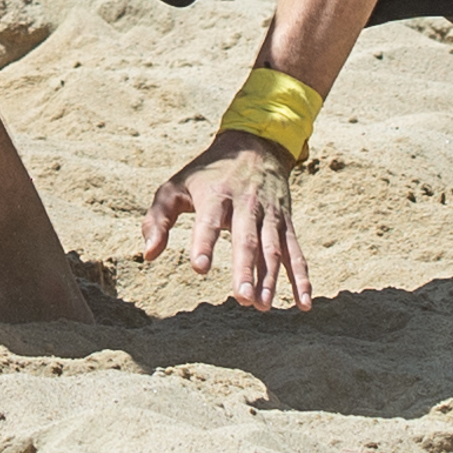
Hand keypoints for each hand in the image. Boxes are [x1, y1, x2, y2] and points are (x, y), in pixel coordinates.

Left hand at [141, 129, 312, 311]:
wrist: (254, 145)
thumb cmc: (206, 174)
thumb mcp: (176, 187)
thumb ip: (158, 219)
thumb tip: (149, 254)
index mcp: (216, 196)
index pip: (209, 221)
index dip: (204, 243)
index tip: (199, 267)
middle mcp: (246, 206)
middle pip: (246, 240)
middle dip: (244, 269)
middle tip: (241, 298)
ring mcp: (270, 215)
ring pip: (272, 249)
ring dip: (270, 279)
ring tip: (262, 306)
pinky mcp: (286, 224)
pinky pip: (295, 253)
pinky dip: (301, 278)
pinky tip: (303, 303)